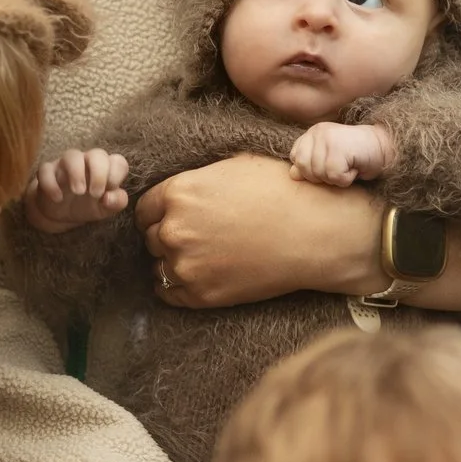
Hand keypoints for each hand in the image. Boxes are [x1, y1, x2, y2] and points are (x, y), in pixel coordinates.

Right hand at [23, 148, 128, 230]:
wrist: (61, 215)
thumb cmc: (88, 205)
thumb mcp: (106, 209)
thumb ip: (116, 202)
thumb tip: (109, 198)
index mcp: (106, 168)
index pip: (118, 161)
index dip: (117, 173)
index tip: (111, 189)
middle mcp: (87, 162)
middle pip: (97, 154)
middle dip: (98, 173)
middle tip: (95, 194)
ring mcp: (66, 164)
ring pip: (71, 156)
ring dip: (76, 173)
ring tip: (78, 192)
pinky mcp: (47, 171)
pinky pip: (46, 169)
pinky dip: (51, 183)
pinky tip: (58, 198)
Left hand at [135, 154, 378, 307]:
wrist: (316, 233)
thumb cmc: (282, 192)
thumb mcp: (234, 166)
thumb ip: (198, 180)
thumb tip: (182, 190)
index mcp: (179, 192)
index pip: (144, 208)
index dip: (160, 211)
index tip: (174, 215)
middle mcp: (174, 229)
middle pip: (151, 237)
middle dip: (169, 235)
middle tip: (197, 235)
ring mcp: (186, 265)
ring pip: (159, 266)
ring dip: (174, 261)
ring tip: (202, 257)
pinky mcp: (201, 295)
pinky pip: (169, 293)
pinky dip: (177, 286)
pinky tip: (199, 276)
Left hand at [288, 121, 395, 186]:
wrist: (385, 147)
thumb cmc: (357, 156)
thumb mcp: (330, 160)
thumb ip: (310, 164)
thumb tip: (292, 174)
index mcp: (312, 132)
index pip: (295, 158)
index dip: (312, 170)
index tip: (331, 164)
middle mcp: (317, 131)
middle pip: (305, 169)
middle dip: (323, 176)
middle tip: (342, 167)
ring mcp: (327, 138)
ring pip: (319, 174)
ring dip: (337, 178)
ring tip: (349, 166)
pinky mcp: (339, 149)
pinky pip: (334, 176)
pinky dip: (346, 179)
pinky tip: (355, 168)